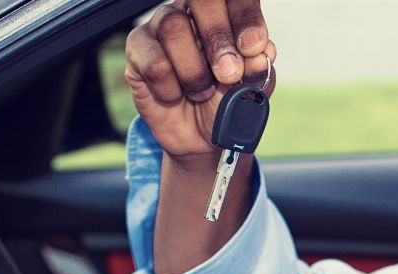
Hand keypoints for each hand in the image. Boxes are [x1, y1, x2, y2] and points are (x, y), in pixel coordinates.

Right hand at [125, 0, 276, 160]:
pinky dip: (171, 88)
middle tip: (229, 73)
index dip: (245, 17)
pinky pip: (154, 63)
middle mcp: (193, 10)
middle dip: (218, 39)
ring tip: (202, 92)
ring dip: (194, 71)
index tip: (254, 47)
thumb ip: (256, 69)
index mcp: (227, 12)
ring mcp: (161, 25)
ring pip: (173, 28)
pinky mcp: (138, 48)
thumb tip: (259, 54)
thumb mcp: (251, 88)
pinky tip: (176, 95)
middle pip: (201, 0)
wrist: (201, 136)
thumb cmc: (227, 102)